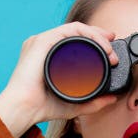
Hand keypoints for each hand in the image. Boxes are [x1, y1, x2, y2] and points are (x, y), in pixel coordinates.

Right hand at [0, 21, 121, 137]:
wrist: (25, 109)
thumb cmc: (42, 107)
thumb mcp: (75, 104)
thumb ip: (94, 102)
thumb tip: (112, 99)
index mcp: (49, 55)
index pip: (75, 40)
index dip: (95, 40)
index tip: (110, 50)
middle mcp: (46, 45)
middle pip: (77, 32)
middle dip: (99, 36)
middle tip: (113, 48)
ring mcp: (43, 41)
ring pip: (76, 28)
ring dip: (97, 36)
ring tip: (109, 50)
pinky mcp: (43, 40)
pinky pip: (70, 30)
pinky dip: (88, 34)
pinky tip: (100, 45)